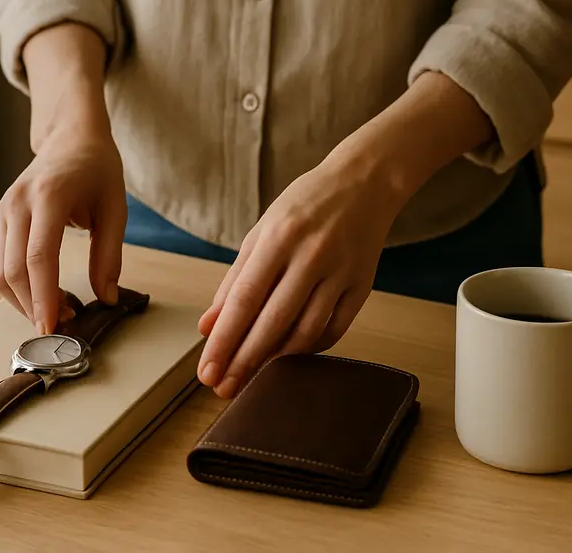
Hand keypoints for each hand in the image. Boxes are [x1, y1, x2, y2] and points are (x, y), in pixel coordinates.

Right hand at [0, 118, 124, 334]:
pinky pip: (0, 261)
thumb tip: (106, 298)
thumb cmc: (98, 169)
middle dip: (34, 305)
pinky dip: (19, 285)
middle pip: (13, 270)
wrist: (72, 137)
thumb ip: (109, 255)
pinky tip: (44, 295)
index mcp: (49, 197)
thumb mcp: (115, 209)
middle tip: (63, 326)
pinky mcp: (2, 218)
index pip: (38, 257)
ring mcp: (4, 210)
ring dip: (23, 300)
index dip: (43, 296)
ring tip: (56, 313)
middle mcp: (18, 204)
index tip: (51, 327)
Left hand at [195, 153, 400, 397]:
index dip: (224, 340)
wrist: (364, 183)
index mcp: (278, 237)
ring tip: (253, 375)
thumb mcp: (262, 232)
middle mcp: (310, 255)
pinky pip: (334, 330)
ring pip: (305, 331)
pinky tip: (289, 355)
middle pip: (273, 322)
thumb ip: (234, 279)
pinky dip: (308, 349)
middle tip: (223, 389)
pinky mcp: (363, 286)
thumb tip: (208, 326)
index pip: (244, 300)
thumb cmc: (305, 205)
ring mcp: (340, 272)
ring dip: (276, 360)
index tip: (207, 371)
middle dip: (244, 361)